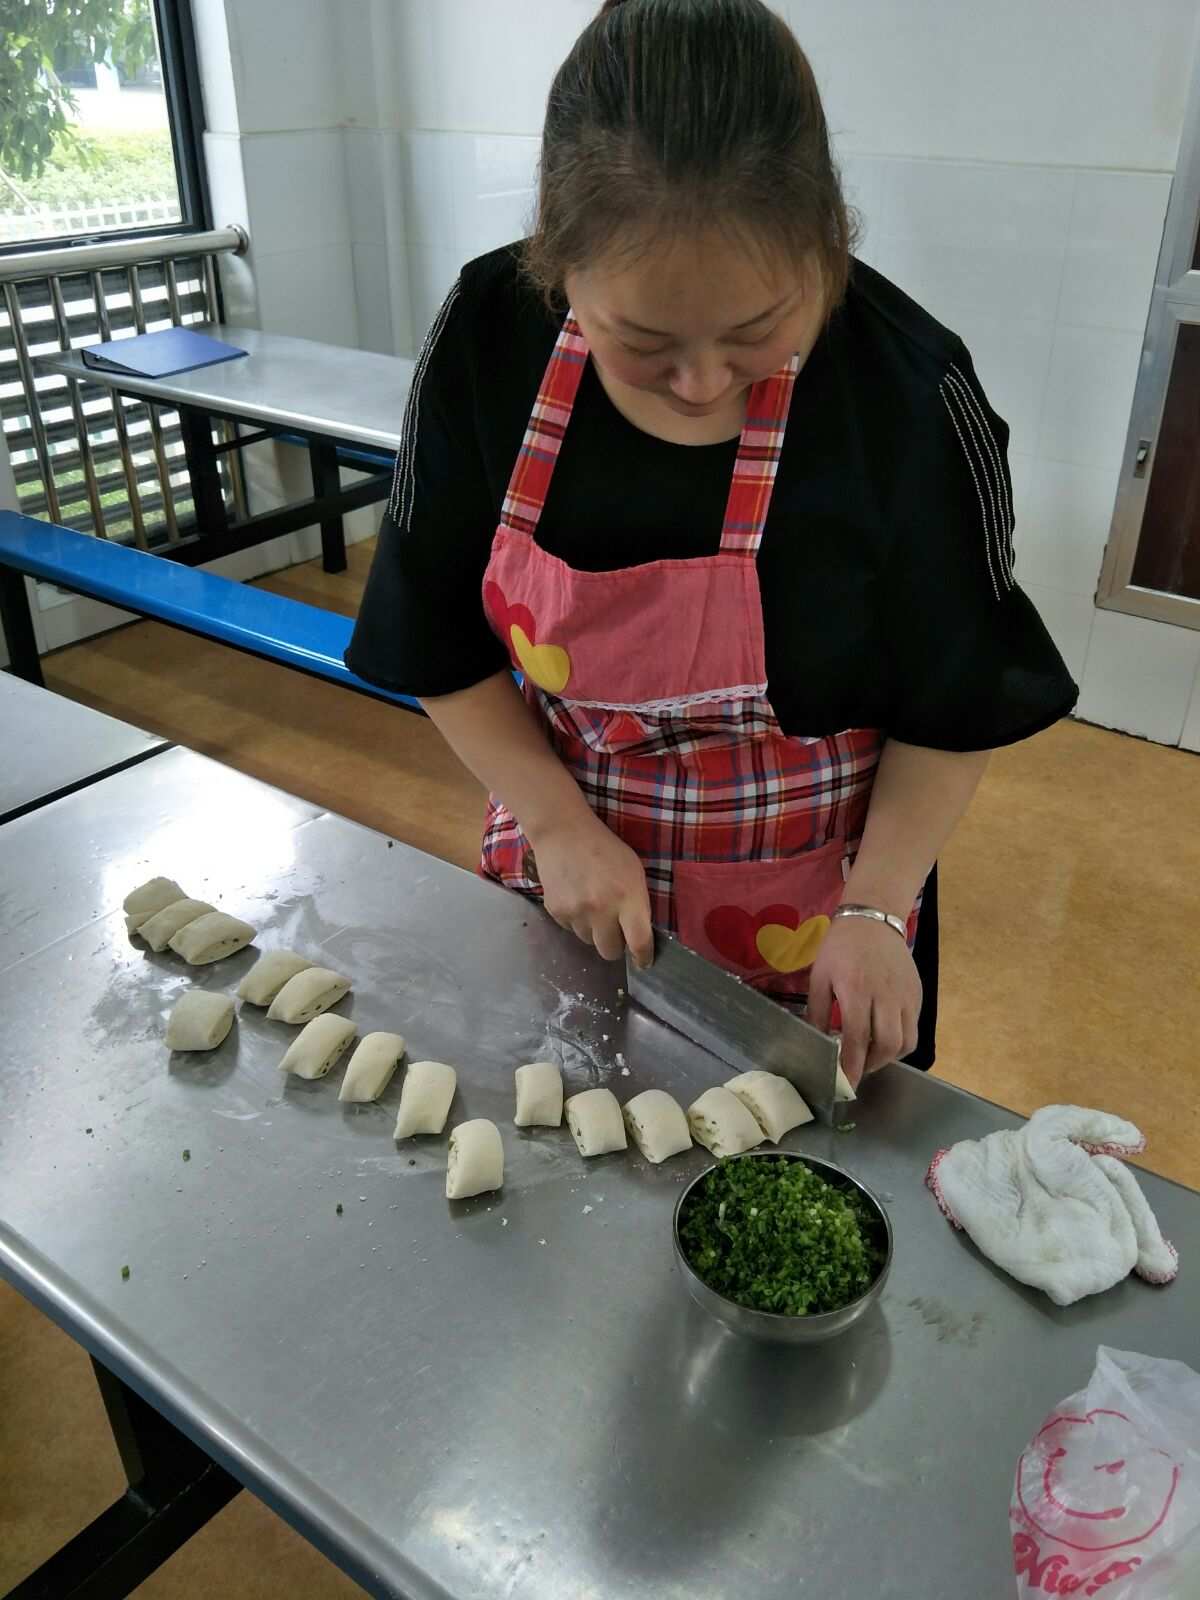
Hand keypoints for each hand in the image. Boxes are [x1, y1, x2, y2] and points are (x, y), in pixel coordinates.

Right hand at [530, 813, 653, 966]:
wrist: (563, 833)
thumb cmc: (606, 850)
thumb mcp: (634, 872)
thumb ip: (638, 904)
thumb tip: (638, 935)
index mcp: (628, 898)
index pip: (639, 942)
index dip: (643, 958)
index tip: (643, 962)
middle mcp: (601, 910)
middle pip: (610, 952)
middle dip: (615, 944)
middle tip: (615, 928)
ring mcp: (576, 912)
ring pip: (589, 941)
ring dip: (593, 930)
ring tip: (592, 904)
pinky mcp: (556, 912)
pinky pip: (570, 929)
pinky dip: (576, 920)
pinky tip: (576, 897)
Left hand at [806, 916, 921, 1087]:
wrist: (873, 920)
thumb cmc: (840, 948)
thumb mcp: (820, 976)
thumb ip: (818, 1012)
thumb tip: (817, 1043)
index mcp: (856, 990)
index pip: (857, 1039)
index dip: (852, 1067)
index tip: (846, 1085)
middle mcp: (885, 996)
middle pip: (888, 1046)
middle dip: (872, 1065)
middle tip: (858, 1067)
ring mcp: (906, 996)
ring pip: (907, 1041)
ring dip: (889, 1056)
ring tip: (872, 1054)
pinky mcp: (917, 994)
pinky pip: (914, 1027)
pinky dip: (901, 1041)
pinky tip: (884, 1037)